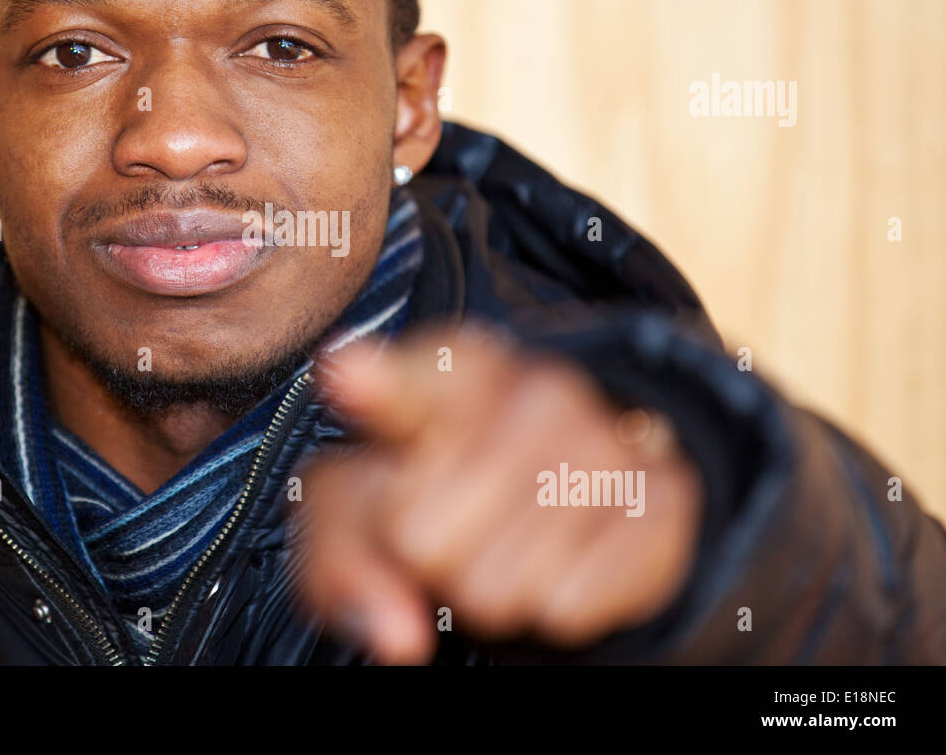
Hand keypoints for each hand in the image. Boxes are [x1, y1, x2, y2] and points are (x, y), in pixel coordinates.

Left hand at [291, 323, 703, 663]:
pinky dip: (554, 608)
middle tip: (457, 528)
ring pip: (496, 586)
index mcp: (448, 372)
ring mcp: (607, 436)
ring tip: (510, 543)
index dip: (377, 385)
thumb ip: (344, 558)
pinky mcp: (665, 496)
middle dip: (428, 560)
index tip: (348, 376)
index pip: (409, 384)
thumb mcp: (365, 509)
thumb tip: (400, 636)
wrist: (580, 490)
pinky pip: (568, 608)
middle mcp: (533, 387)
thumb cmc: (444, 493)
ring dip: (492, 590)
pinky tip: (564, 558)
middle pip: (422, 539)